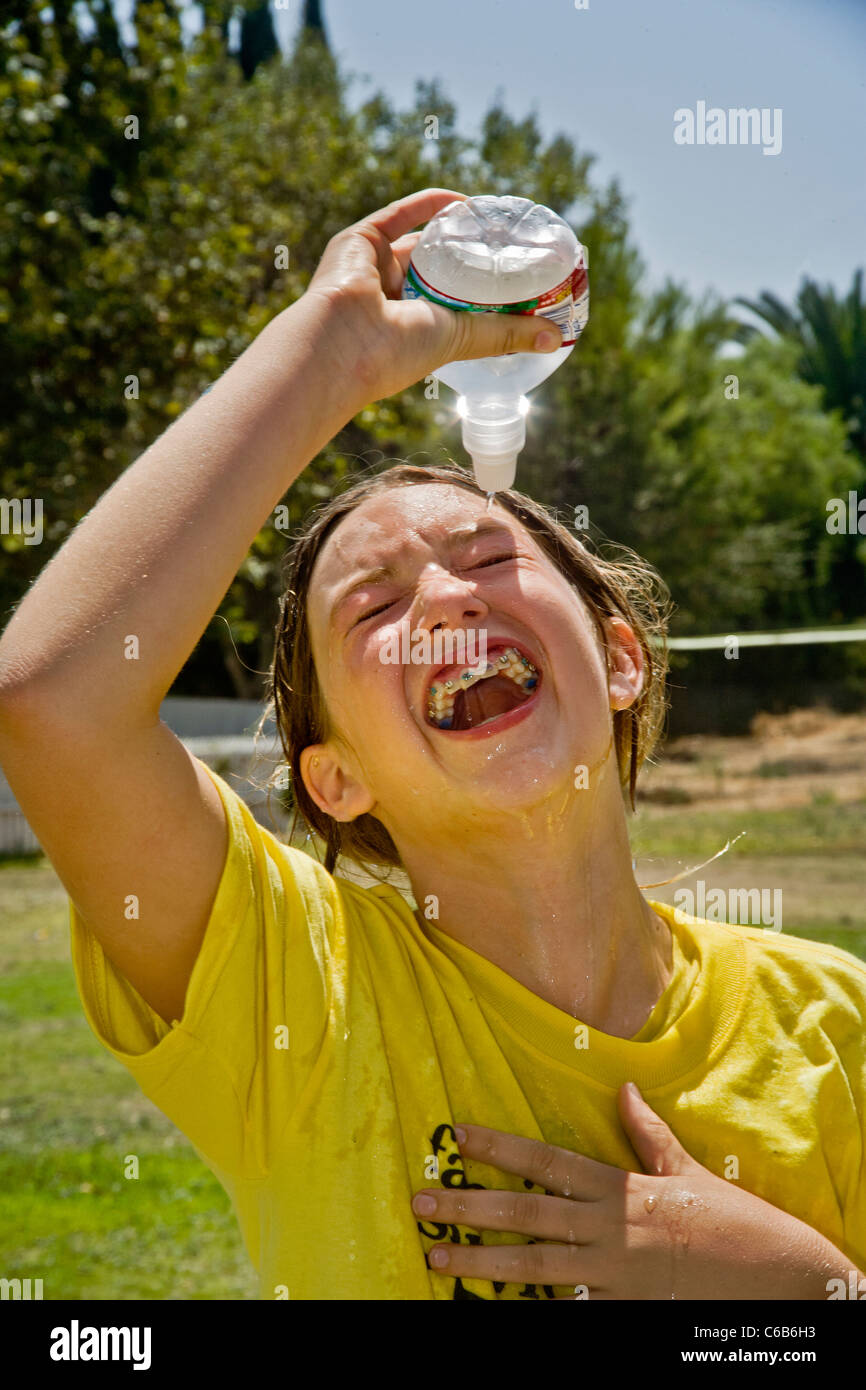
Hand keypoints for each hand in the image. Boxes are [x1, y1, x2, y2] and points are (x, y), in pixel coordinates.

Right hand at [302, 187, 559, 408]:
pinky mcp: (360, 241)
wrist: (341, 342)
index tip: (514, 281)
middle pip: (437, 271)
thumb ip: (505, 334)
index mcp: (409, 329)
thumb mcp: (462, 340)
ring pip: (421, 243)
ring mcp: (373, 269)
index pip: (450, 306)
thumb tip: (557, 339)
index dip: (479, 293)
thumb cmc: (395, 352)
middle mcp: (389, 299)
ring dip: (454, 232)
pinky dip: (431, 205)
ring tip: (492, 224)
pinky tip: (463, 201)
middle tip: (507, 248)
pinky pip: (400, 216)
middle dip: (469, 259)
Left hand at [412, 1082, 854, 1299]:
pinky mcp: (622, 1311)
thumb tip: (623, 1087)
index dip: (500, 1147)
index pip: (547, 1161)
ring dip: (482, 1260)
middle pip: (527, 1212)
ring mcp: (613, 1274)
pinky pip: (567, 1310)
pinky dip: (532, 1307)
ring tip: (437, 1257)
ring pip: (535, 1265)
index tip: (457, 1136)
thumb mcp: (687, 1170)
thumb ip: (647, 1133)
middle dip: (470, 1205)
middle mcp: (609, 1228)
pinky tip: (493, 1306)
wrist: (774, 1279)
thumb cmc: (729, 1221)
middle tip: (420, 1201)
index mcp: (620, 1187)